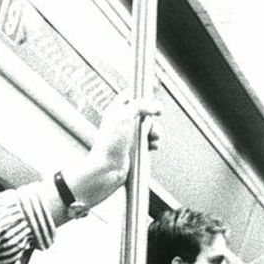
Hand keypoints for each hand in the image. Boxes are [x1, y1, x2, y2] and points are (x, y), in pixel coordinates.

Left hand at [67, 91, 162, 206]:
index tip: (153, 93)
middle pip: (145, 111)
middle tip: (151, 121)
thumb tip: (156, 106)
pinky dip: (153, 143)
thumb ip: (141, 105)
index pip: (131, 95)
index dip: (143, 93)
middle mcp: (123, 122)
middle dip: (152, 117)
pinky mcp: (135, 148)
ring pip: (150, 127)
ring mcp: (130, 136)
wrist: (107, 170)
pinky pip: (151, 141)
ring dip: (155, 131)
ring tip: (152, 137)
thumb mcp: (124, 116)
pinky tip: (150, 147)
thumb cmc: (109, 145)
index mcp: (117, 110)